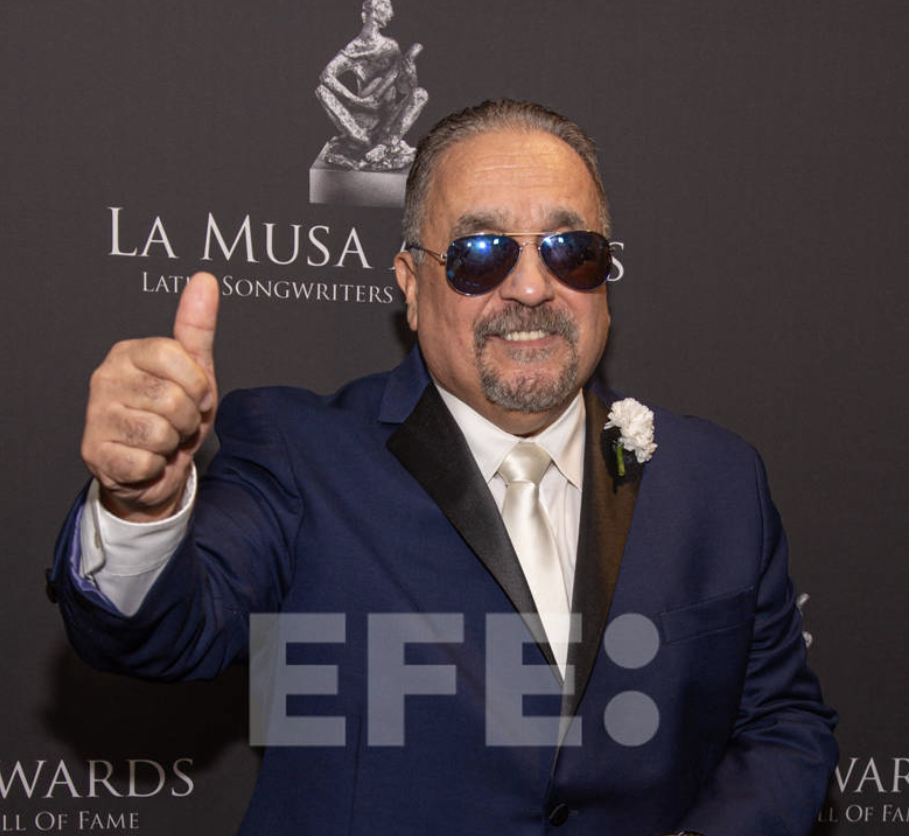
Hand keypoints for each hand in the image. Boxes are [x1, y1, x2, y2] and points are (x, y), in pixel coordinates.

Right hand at [81, 272, 218, 520]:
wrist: (153, 467)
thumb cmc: (174, 414)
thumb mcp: (194, 371)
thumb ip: (197, 327)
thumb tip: (205, 279)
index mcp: (128, 353)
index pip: (175, 356)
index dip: (198, 384)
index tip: (197, 396)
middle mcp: (105, 378)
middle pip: (173, 399)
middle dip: (188, 418)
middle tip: (177, 422)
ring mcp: (95, 416)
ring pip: (161, 432)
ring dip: (173, 443)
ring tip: (163, 440)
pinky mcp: (94, 454)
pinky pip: (146, 462)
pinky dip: (157, 466)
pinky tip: (147, 459)